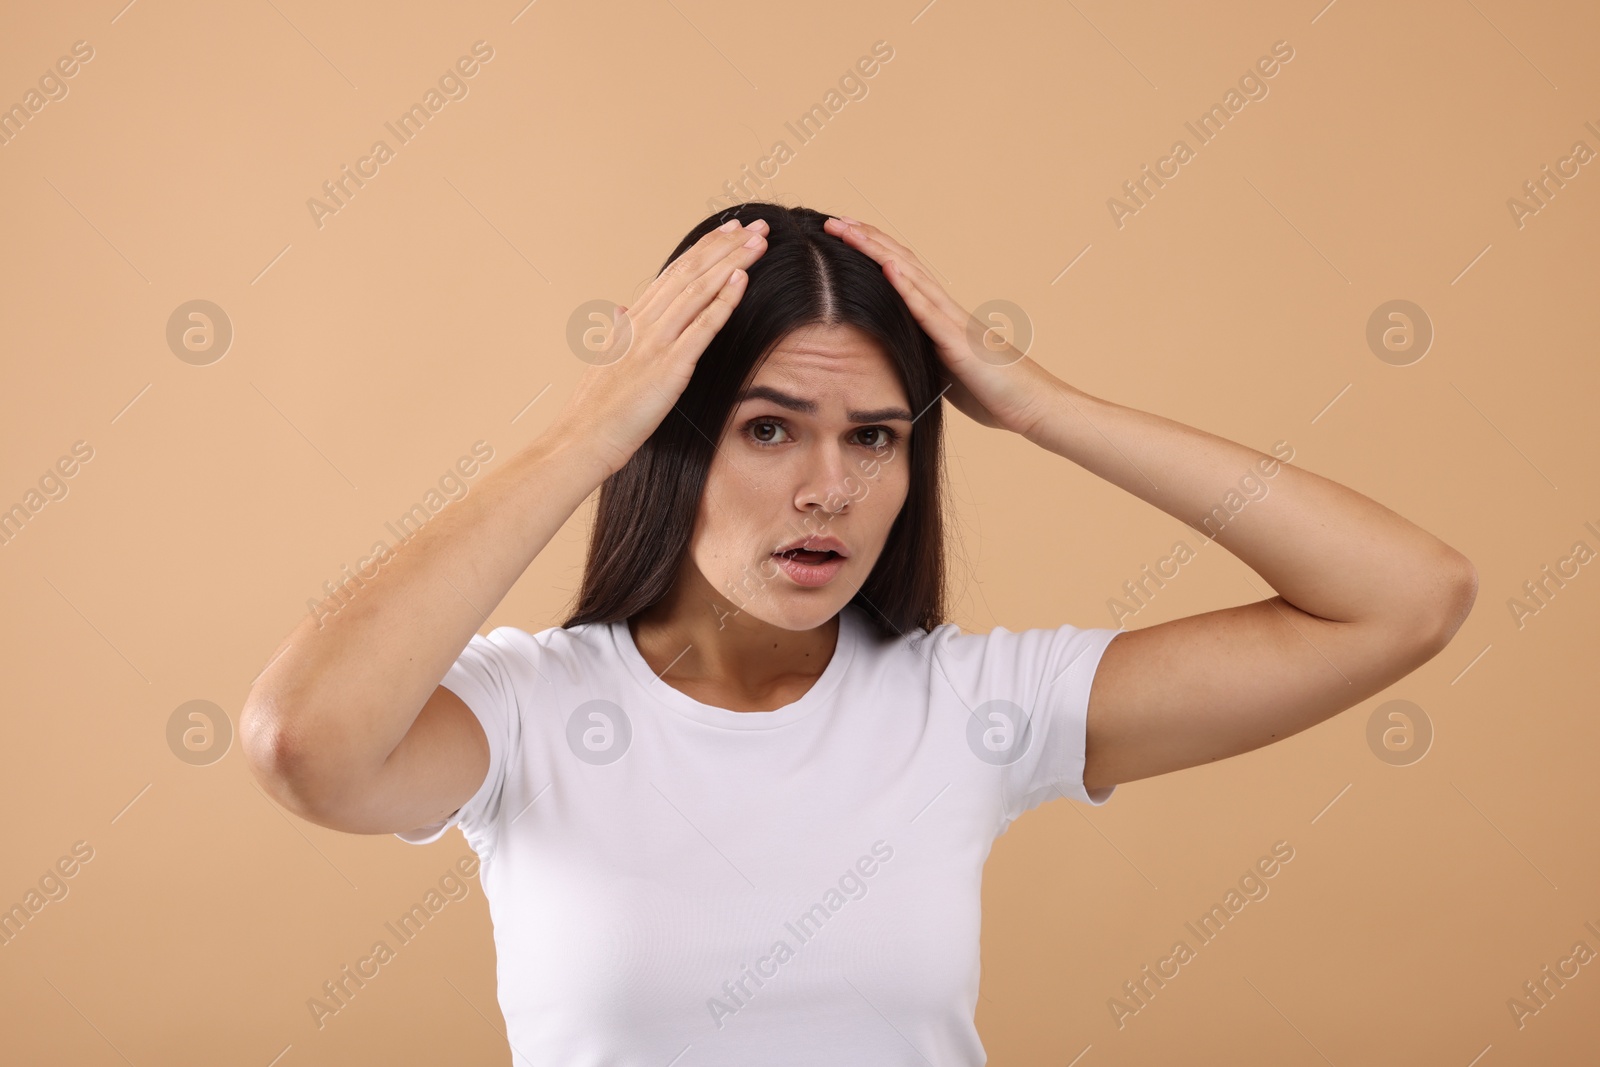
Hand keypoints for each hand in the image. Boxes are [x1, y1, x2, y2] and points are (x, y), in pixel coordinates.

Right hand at [552, 217, 769, 474]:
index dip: (705, 249)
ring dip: (731, 263)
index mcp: (632, 321)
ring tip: (758, 243)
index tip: (729, 231)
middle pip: (691, 273)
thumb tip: (621, 310)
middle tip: (756, 226)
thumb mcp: (606, 360)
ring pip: (699, 290)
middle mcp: (644, 324)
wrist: (583, 439)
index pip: (675, 273)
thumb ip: (618, 331)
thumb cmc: (597, 408)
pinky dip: (723, 301)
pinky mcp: (670, 367)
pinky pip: (702, 327)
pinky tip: (742, 280)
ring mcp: (656, 343)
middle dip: (726, 247)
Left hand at [822, 215, 1058, 436]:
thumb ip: (925, 358)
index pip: (902, 275)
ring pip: (912, 277)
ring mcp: (954, 323)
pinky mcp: (959, 345)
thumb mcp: (947, 375)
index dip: (873, 253)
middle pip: (902, 264)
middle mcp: (947, 311)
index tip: (844, 236)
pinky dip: (907, 289)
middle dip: (866, 241)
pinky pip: (929, 312)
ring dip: (878, 252)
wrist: (1034, 407)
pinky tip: (886, 268)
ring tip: (849, 231)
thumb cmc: (995, 394)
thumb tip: (896, 358)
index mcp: (941, 319)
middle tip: (834, 220)